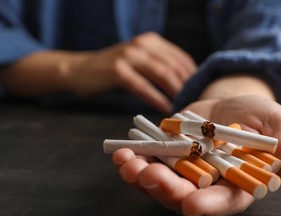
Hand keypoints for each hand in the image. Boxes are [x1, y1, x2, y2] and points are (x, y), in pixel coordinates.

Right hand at [71, 32, 196, 113]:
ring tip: (183, 108)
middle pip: (174, 67)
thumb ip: (160, 67)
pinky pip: (143, 87)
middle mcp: (142, 44)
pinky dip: (157, 99)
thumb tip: (187, 85)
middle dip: (187, 88)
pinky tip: (165, 109)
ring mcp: (129, 56)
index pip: (181, 58)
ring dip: (175, 94)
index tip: (200, 95)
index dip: (194, 78)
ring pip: (162, 75)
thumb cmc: (114, 71)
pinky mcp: (118, 70)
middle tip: (194, 105)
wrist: (80, 70)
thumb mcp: (139, 61)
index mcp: (151, 41)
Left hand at [112, 95, 280, 215]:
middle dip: (167, 189)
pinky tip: (121, 153)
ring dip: (141, 176)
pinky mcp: (166, 156)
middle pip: (185, 195)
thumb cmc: (261, 118)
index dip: (207, 204)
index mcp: (235, 186)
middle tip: (151, 177)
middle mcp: (206, 185)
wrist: (234, 102)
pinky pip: (148, 162)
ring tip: (127, 164)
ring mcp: (183, 172)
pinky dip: (133, 159)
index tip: (190, 203)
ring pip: (160, 182)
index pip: (223, 202)